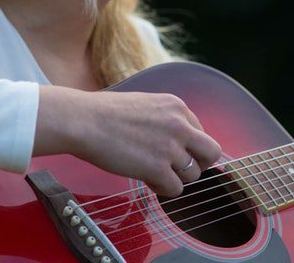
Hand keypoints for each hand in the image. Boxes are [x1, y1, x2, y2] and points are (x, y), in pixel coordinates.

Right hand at [34, 86, 221, 196]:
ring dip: (175, 178)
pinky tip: (147, 180)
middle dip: (197, 164)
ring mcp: (171, 147)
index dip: (187, 147)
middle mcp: (179, 124)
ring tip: (152, 172)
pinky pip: (176, 190)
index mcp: (176, 106)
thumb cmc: (104, 114)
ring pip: (193, 174)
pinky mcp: (158, 168)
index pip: (201, 132)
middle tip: (176, 168)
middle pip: (211, 153)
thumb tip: (177, 142)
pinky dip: (163, 190)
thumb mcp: (144, 104)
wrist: (83, 120)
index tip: (170, 152)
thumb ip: (165, 119)